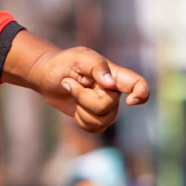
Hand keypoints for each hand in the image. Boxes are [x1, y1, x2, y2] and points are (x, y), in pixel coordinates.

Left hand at [23, 45, 149, 132]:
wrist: (45, 77)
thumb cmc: (61, 64)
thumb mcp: (76, 58)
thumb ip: (96, 66)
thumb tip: (111, 84)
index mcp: (113, 75)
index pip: (138, 84)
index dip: (141, 94)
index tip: (129, 101)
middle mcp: (113, 92)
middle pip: (110, 106)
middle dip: (84, 98)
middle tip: (68, 82)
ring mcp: (105, 106)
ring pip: (103, 120)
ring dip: (81, 108)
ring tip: (70, 91)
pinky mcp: (95, 117)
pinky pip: (94, 128)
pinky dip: (81, 120)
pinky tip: (75, 107)